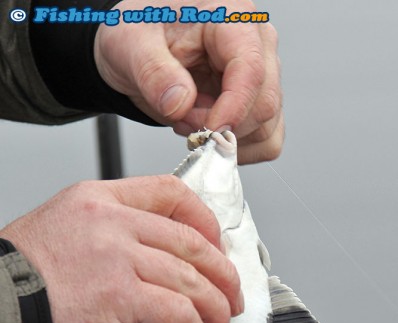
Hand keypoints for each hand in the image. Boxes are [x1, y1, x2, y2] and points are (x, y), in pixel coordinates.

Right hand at [0, 176, 241, 322]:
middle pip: (191, 241)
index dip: (205, 221)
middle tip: (230, 298)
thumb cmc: (22, 281)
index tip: (216, 248)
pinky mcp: (118, 295)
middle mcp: (111, 220)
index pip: (170, 193)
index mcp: (98, 199)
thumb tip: (158, 268)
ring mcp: (116, 255)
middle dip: (222, 275)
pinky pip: (176, 310)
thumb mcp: (65, 235)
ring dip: (213, 310)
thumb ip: (113, 239)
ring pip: (191, 278)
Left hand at [94, 0, 283, 163]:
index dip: (233, 108)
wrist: (140, 49)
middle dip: (222, 128)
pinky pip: (266, 142)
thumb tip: (181, 104)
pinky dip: (238, 149)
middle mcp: (257, 44)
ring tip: (189, 121)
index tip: (208, 131)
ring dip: (226, 140)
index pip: (251, 69)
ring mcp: (263, 77)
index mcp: (232, 17)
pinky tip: (209, 132)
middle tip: (182, 122)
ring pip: (267, 128)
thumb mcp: (131, 44)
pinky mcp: (259, 104)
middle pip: (264, 104)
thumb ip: (154, 73)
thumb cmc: (141, 34)